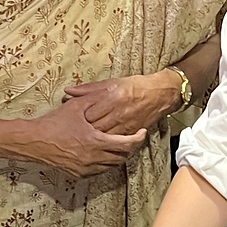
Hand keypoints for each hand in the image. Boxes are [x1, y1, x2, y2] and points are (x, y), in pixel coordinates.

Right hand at [28, 98, 145, 177]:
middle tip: (130, 137)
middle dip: (128, 148)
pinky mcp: (78, 174)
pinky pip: (99, 170)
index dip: (137, 139)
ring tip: (117, 144)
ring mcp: (86, 168)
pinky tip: (101, 152)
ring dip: (117, 155)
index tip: (142, 132)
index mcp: (96, 141)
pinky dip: (104, 162)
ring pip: (111, 166)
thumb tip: (109, 95)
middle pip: (121, 157)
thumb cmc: (54, 122)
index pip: (126, 144)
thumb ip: (94, 101)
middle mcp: (93, 158)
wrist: (34, 141)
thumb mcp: (76, 107)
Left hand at [63, 71, 180, 135]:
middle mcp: (118, 113)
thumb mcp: (110, 83)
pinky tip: (100, 143)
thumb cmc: (133, 86)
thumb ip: (88, 89)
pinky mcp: (131, 133)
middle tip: (76, 133)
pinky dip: (107, 143)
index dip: (79, 119)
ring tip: (85, 139)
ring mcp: (126, 125)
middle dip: (85, 131)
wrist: (158, 94)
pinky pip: (116, 142)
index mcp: (111, 98)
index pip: (89, 113)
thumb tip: (68, 91)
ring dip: (95, 139)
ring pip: (105, 138)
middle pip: (95, 128)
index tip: (73, 120)